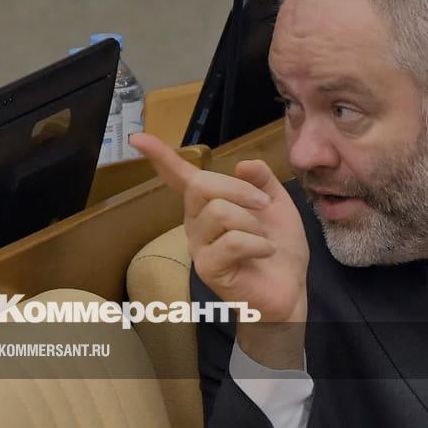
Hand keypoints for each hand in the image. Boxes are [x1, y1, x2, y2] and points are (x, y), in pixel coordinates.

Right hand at [130, 133, 308, 367]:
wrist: (290, 290)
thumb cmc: (279, 248)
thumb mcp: (276, 204)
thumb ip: (261, 180)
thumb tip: (243, 164)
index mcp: (208, 204)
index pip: (180, 177)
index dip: (161, 156)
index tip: (137, 137)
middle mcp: (196, 223)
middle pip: (201, 185)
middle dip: (238, 189)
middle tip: (264, 204)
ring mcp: (199, 247)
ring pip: (218, 211)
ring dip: (252, 222)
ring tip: (264, 239)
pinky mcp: (208, 269)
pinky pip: (231, 241)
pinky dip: (257, 243)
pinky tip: (266, 252)